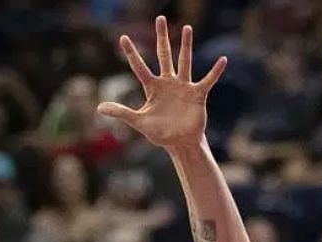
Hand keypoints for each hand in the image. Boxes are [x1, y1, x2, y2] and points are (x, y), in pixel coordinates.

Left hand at [96, 17, 225, 151]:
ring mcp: (183, 86)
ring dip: (186, 46)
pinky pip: (207, 80)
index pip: (139, 67)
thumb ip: (121, 112)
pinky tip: (223, 60)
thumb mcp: (139, 122)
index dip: (131, 53)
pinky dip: (215, 72)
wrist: (180, 143)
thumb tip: (99, 108)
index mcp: (152, 88)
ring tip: (187, 28)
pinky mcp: (197, 94)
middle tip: (160, 18)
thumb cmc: (160, 133)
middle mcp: (168, 82)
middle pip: (164, 55)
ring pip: (184, 62)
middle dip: (161, 37)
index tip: (123, 38)